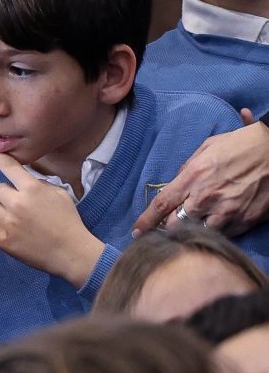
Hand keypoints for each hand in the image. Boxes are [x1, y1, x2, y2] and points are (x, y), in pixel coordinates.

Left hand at [0, 151, 104, 287]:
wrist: (72, 253)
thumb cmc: (68, 222)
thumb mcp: (60, 194)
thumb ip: (39, 184)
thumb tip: (23, 181)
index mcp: (32, 189)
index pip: (9, 167)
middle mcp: (17, 203)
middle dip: (9, 196)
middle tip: (22, 207)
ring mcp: (9, 223)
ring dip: (3, 214)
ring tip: (20, 223)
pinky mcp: (3, 241)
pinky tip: (9, 232)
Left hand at [133, 121, 268, 236]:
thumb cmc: (238, 145)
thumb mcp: (205, 149)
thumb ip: (187, 169)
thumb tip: (176, 183)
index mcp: (192, 178)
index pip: (162, 205)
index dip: (146, 221)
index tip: (136, 232)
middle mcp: (206, 198)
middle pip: (177, 224)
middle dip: (169, 227)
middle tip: (168, 226)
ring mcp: (227, 212)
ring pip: (200, 232)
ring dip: (195, 230)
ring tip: (195, 225)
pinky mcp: (245, 220)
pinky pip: (225, 234)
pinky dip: (218, 230)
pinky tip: (219, 221)